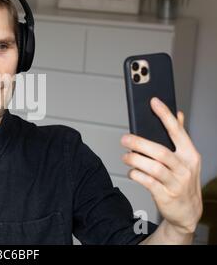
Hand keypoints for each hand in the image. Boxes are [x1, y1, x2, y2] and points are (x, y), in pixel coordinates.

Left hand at [120, 97, 202, 234]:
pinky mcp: (165, 195)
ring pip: (152, 167)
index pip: (177, 131)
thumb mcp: (186, 158)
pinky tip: (131, 171)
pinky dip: (136, 174)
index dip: (165, 115)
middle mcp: (185, 167)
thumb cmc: (182, 179)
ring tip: (126, 156)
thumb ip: (180, 137)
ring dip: (134, 159)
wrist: (187, 211)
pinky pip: (147, 182)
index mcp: (190, 154)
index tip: (154, 101)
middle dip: (139, 142)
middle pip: (160, 151)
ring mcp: (176, 183)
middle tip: (124, 138)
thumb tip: (178, 113)